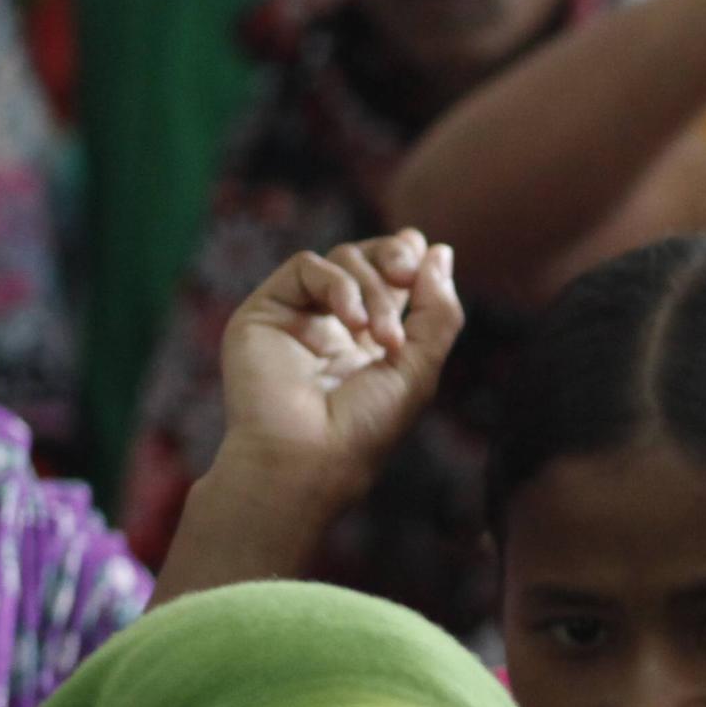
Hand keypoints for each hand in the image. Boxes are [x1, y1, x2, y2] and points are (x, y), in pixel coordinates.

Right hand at [212, 231, 462, 498]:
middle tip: (407, 276)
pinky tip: (353, 324)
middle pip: (367, 258)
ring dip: (373, 288)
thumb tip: (439, 251)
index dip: (408, 256)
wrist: (308, 455)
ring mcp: (298, 316)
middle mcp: (334, 324)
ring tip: (383, 337)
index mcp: (372, 340)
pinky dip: (339, 286)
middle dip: (395, 257)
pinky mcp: (265, 311)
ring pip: (341, 259)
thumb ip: (436, 311)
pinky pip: (306, 267)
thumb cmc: (366, 426)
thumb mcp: (420, 367)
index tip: (428, 255)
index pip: (391, 278)